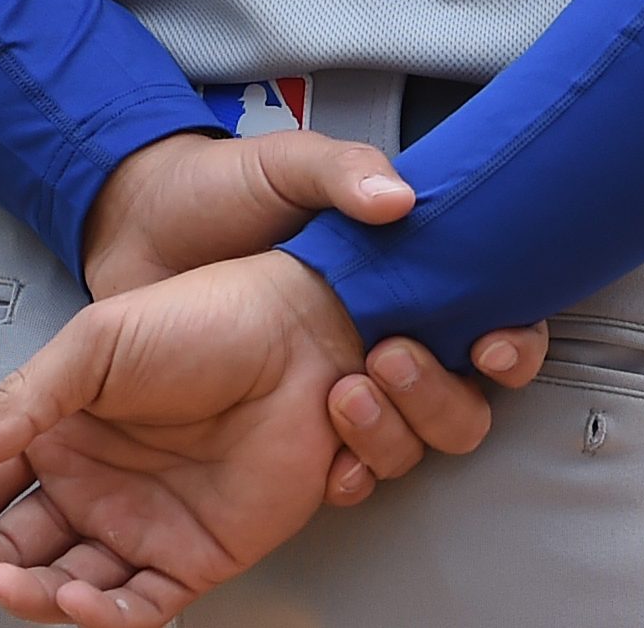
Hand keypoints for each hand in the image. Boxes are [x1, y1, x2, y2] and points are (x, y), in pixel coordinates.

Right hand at [0, 252, 368, 623]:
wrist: (297, 334)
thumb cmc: (199, 321)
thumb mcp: (98, 344)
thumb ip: (26, 401)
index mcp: (59, 433)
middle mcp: (92, 486)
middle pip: (14, 544)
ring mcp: (140, 526)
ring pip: (65, 584)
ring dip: (27, 593)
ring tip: (3, 579)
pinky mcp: (193, 556)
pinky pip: (138, 604)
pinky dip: (102, 614)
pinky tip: (75, 598)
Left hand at [76, 127, 543, 499]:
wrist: (133, 235)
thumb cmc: (222, 191)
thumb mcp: (283, 165)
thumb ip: (342, 172)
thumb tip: (400, 200)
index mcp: (402, 278)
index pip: (490, 320)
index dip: (510, 343)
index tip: (488, 343)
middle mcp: (385, 342)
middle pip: (465, 400)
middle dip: (447, 397)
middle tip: (395, 360)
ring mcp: (341, 394)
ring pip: (412, 444)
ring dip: (397, 434)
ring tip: (344, 394)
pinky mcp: (291, 439)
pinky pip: (347, 477)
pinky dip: (350, 478)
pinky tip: (331, 468)